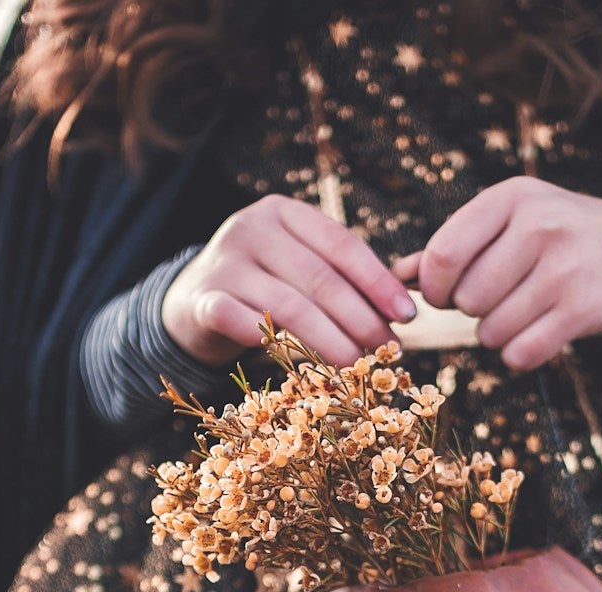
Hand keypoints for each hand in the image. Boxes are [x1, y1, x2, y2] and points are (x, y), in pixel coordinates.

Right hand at [164, 194, 417, 366]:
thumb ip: (341, 276)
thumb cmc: (264, 284)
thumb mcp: (298, 266)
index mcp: (283, 212)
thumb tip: (403, 311)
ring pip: (289, 305)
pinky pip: (245, 324)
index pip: (340, 243)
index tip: (407, 316)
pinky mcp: (203, 299)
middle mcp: (251, 228)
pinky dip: (277, 345)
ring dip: (330, 340)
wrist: (194, 300)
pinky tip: (306, 368)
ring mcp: (224, 262)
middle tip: (387, 350)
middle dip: (360, 317)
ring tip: (358, 365)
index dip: (378, 281)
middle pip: (318, 277)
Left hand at [395, 177, 601, 370]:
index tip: (444, 294)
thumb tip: (397, 275)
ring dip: (495, 334)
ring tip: (517, 313)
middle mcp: (540, 226)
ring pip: (492, 331)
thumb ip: (453, 246)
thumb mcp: (507, 221)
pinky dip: (518, 354)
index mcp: (511, 198)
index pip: (444, 254)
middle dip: (470, 310)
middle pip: (466, 299)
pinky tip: (534, 333)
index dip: (434, 287)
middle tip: (493, 300)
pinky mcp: (583, 309)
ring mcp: (565, 268)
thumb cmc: (552, 236)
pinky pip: (521, 354)